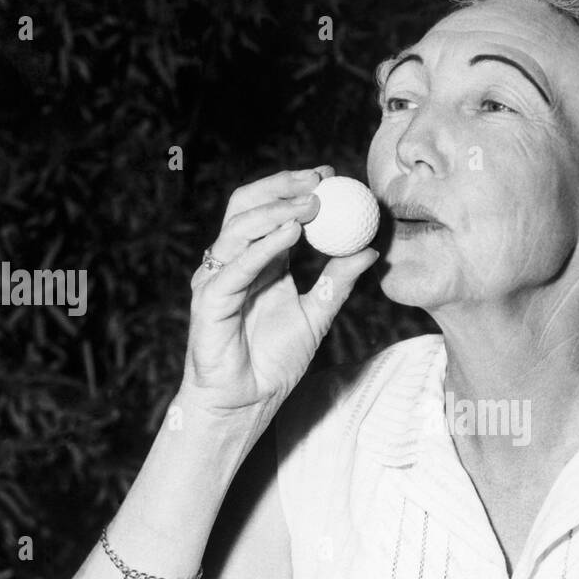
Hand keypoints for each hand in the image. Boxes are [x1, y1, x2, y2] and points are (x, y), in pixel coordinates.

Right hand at [181, 167, 379, 417]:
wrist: (247, 402)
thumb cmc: (274, 362)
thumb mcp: (316, 315)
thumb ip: (337, 282)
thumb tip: (370, 251)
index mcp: (258, 260)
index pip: (271, 209)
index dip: (296, 188)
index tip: (331, 176)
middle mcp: (234, 262)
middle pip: (247, 205)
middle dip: (282, 186)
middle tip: (319, 180)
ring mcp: (218, 279)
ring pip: (238, 228)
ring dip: (276, 210)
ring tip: (311, 204)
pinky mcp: (209, 301)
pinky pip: (235, 267)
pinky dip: (262, 247)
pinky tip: (291, 234)